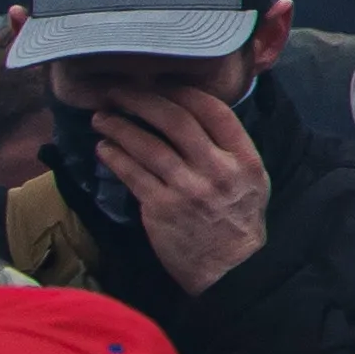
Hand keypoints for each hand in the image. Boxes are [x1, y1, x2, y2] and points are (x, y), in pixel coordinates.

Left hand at [100, 82, 272, 291]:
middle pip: (176, 121)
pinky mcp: (162, 209)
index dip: (182, 92)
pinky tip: (104, 148)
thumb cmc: (239, 220)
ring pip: (148, 145)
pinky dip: (115, 157)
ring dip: (120, 126)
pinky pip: (133, 174)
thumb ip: (229, 149)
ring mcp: (189, 189)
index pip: (213, 111)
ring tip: (101, 118)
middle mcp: (218, 169)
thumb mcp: (252, 179)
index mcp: (244, 158)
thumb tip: (193, 117)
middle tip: (118, 92)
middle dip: (141, 100)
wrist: (232, 269)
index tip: (159, 84)